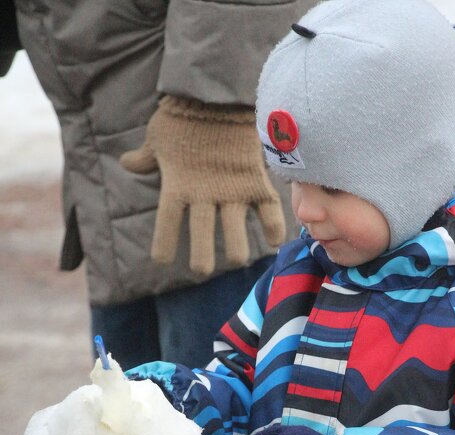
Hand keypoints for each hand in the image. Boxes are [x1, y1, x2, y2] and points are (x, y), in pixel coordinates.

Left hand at [120, 96, 285, 275]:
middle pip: (201, 234)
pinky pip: (269, 209)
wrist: (217, 91)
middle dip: (201, 258)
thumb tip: (127, 163)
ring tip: (238, 260)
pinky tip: (275, 242)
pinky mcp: (255, 180)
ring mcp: (232, 189)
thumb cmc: (182, 115)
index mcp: (176, 184)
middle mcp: (204, 193)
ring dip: (236, 249)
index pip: (166, 223)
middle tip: (202, 270)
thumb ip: (145, 157)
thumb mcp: (157, 137)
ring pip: (235, 230)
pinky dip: (273, 226)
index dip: (163, 245)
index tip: (162, 261)